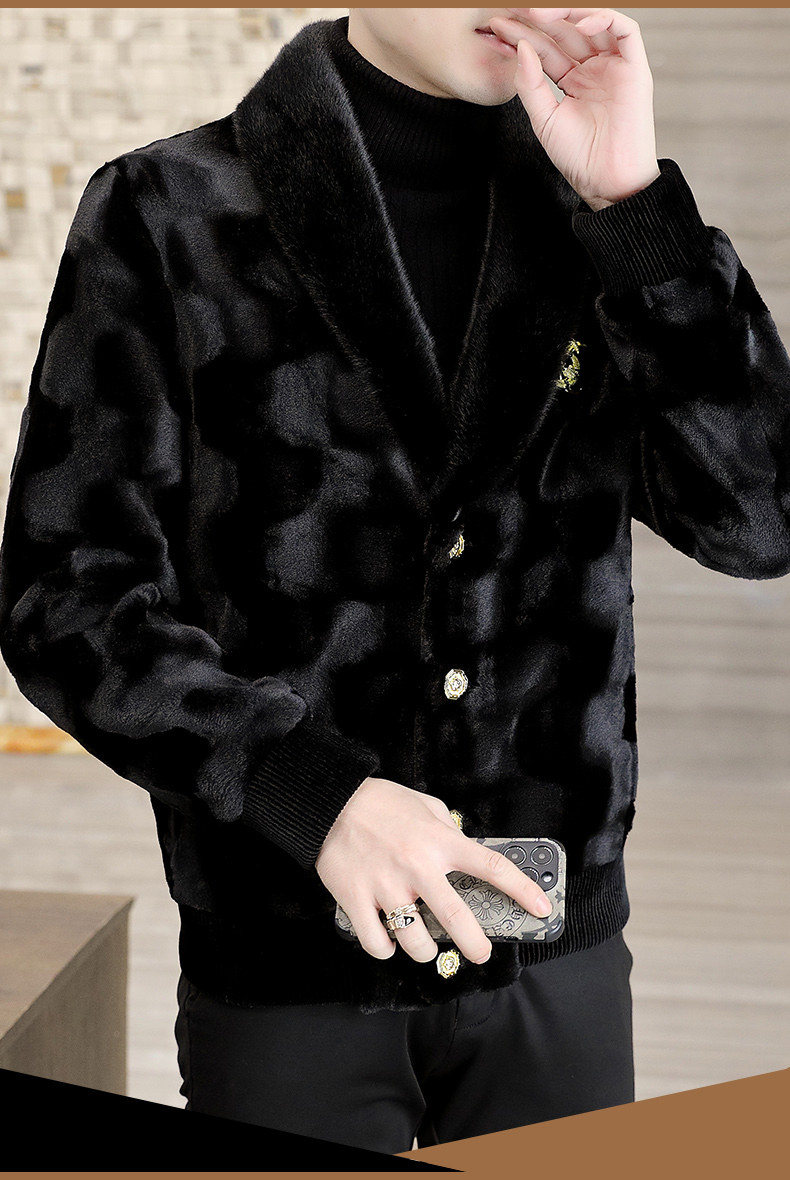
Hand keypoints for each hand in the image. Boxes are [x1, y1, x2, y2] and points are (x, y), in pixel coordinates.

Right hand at [315, 776, 553, 964]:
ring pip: (414, 942)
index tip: (541, 907)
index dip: (522, 890)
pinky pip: (377, 943)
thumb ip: (448, 829)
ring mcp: (386, 887)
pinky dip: (385, 950)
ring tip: (423, 945)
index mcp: (439, 842)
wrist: (330, 801)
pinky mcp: (356, 900)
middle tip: (479, 953)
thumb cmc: (379, 802)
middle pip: (456, 919)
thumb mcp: (424, 805)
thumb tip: (464, 846)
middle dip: (474, 945)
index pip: (491, 867)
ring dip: (424, 951)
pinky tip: (387, 941)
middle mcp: (417, 867)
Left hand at [489, 8, 660, 209]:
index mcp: (572, 82)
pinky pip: (626, 32)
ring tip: (540, 13)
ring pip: (595, 25)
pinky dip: (605, 20)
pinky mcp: (635, 69)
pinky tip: (581, 23)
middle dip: (541, 20)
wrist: (607, 181)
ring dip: (569, 13)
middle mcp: (593, 71)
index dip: (523, 36)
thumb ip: (530, 85)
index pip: (546, 50)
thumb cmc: (579, 158)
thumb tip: (522, 48)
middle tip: (516, 10)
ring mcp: (614, 68)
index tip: (499, 28)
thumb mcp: (544, 120)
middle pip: (566, 33)